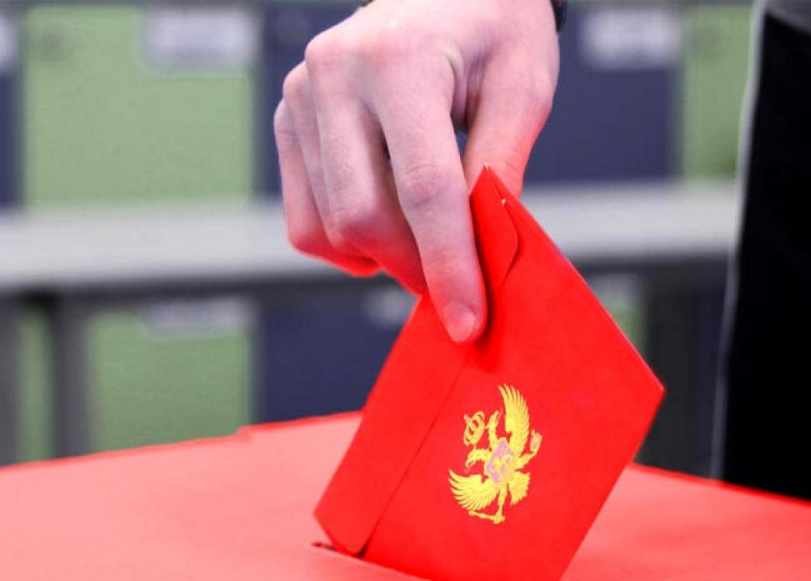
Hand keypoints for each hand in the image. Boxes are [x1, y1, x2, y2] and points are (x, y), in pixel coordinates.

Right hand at [274, 0, 558, 341]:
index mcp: (397, 60)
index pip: (424, 191)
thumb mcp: (522, 89)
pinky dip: (344, 244)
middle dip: (415, 268)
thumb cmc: (492, 25)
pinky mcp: (288, 121)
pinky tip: (386, 229)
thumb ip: (497, 173)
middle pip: (363, 218)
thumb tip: (480, 260)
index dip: (449, 267)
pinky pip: (305, 219)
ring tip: (428, 245)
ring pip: (330, 227)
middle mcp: (332, 75)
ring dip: (383, 258)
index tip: (467, 321)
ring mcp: (300, 97)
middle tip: (457, 285)